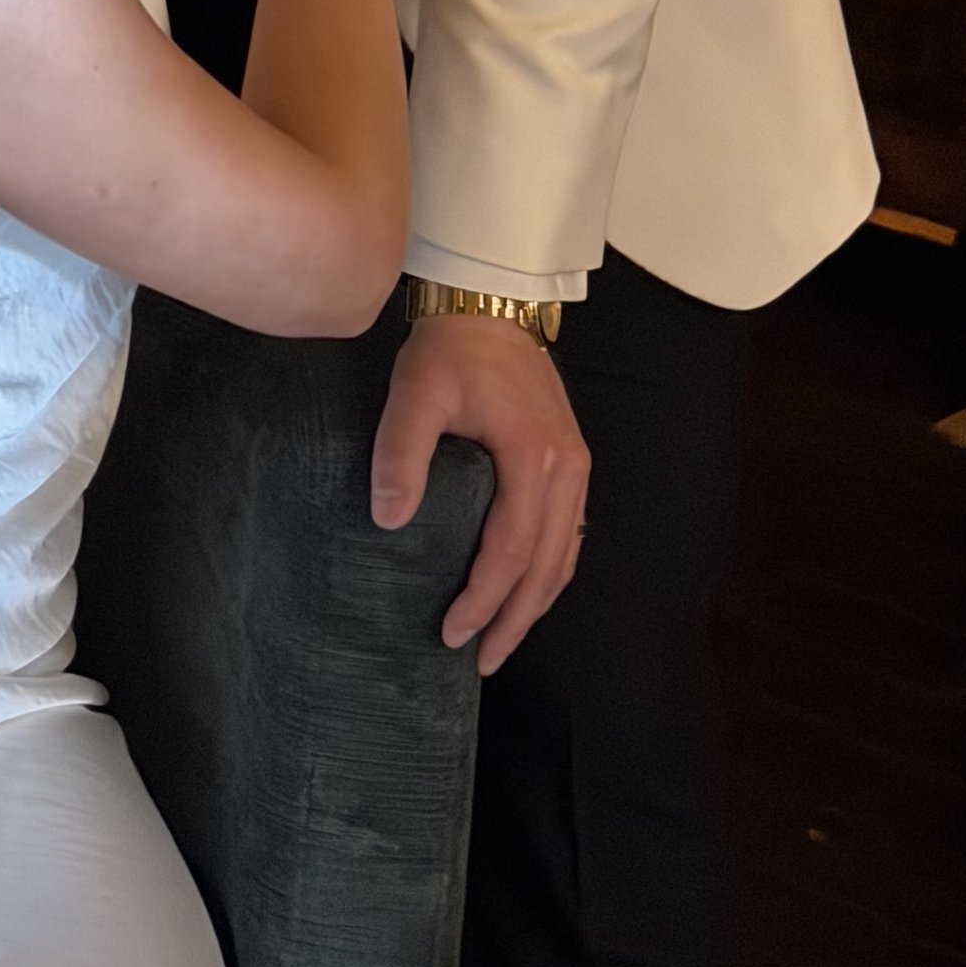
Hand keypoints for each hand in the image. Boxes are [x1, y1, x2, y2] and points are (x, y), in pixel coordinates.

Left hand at [370, 313, 589, 675]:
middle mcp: (568, 470)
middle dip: (514, 621)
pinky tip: (523, 592)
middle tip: (478, 661)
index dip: (484, 600)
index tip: (451, 632)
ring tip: (499, 641)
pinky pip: (566, 535)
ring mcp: (575, 468)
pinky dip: (546, 573)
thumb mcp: (414, 393)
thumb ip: (401, 454)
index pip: (512, 550)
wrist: (489, 305)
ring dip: (534, 604)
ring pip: (563, 557)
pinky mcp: (568, 463)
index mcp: (535, 459)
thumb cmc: (450, 350)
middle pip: (547, 567)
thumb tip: (390, 522)